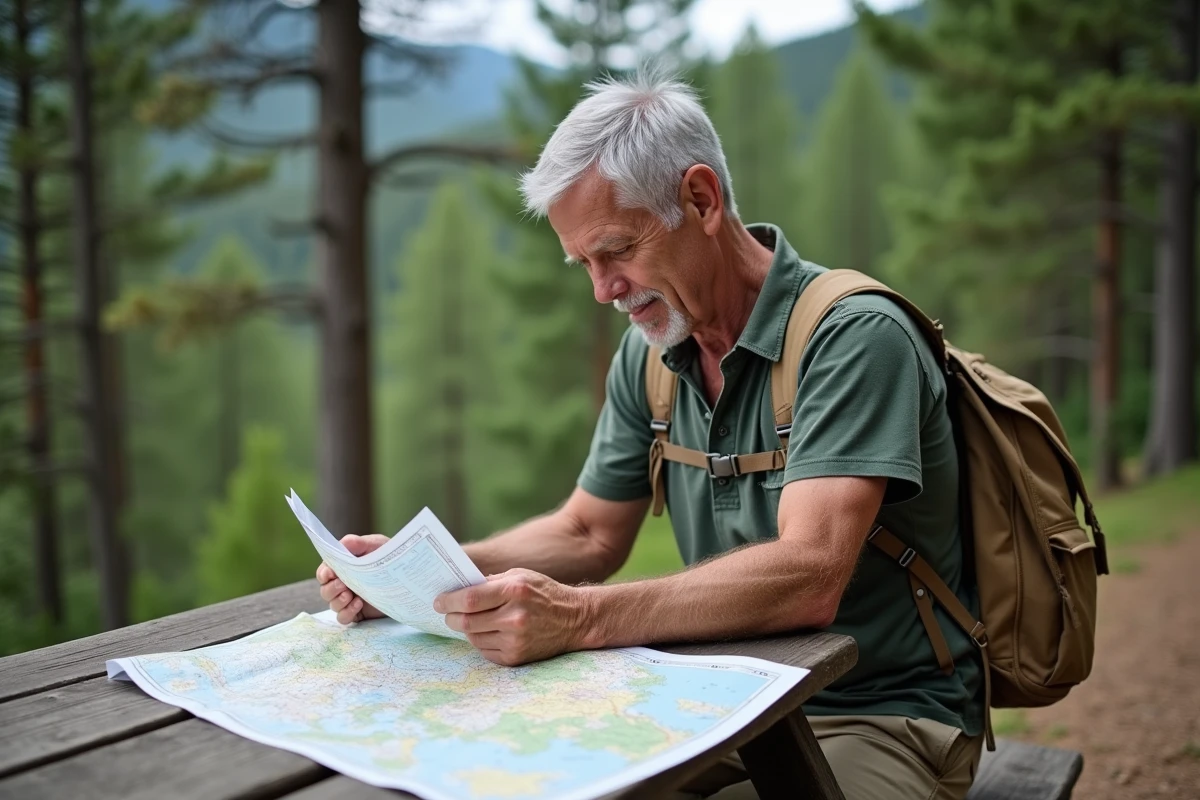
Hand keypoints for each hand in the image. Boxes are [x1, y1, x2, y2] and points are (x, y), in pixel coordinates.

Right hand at [316, 534, 389, 624]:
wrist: (406, 575)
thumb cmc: (387, 557)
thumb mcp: (374, 545)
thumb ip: (357, 543)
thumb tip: (343, 544)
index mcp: (341, 568)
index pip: (324, 572)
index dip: (324, 573)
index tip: (330, 573)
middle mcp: (342, 584)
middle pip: (325, 590)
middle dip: (331, 588)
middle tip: (342, 584)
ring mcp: (348, 600)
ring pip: (333, 605)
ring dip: (338, 601)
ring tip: (349, 595)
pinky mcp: (357, 613)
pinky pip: (343, 618)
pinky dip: (347, 612)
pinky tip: (358, 604)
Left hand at [435, 568, 590, 665]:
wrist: (574, 619)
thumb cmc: (543, 593)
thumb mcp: (520, 576)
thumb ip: (490, 581)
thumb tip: (458, 589)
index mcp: (515, 590)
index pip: (470, 599)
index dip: (449, 601)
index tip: (438, 601)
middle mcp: (515, 617)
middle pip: (467, 621)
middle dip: (451, 617)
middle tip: (447, 613)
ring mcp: (515, 640)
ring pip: (473, 637)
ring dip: (467, 629)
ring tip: (470, 620)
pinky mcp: (516, 657)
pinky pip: (485, 650)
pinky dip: (481, 640)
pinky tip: (488, 632)